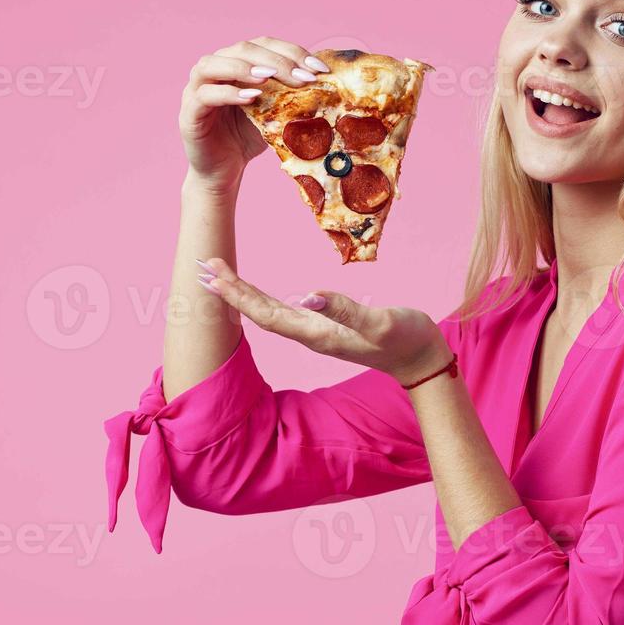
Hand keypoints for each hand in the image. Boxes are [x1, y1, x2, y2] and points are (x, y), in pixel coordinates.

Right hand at [179, 36, 331, 196]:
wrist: (224, 172)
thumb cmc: (248, 138)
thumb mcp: (274, 113)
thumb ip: (288, 94)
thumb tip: (325, 82)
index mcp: (236, 63)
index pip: (265, 45)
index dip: (292, 52)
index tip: (319, 69)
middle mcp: (214, 69)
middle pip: (242, 48)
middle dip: (276, 61)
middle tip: (302, 78)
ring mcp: (196, 88)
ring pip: (214, 64)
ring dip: (244, 67)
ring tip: (270, 78)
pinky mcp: (189, 112)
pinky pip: (205, 95)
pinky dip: (228, 93)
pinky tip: (251, 98)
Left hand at [195, 257, 452, 384]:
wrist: (420, 358)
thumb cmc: (405, 338)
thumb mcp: (382, 322)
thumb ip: (346, 310)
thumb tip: (307, 295)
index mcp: (317, 332)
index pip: (267, 313)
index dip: (238, 295)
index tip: (213, 276)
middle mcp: (310, 333)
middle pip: (260, 312)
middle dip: (230, 291)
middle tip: (202, 266)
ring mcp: (316, 330)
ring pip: (268, 312)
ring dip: (241, 295)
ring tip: (216, 276)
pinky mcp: (324, 324)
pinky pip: (282, 311)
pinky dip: (261, 298)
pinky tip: (252, 292)